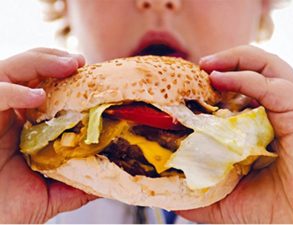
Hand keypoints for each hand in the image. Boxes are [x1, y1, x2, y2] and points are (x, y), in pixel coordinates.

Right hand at [0, 48, 96, 222]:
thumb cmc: (8, 207)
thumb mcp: (52, 195)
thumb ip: (77, 186)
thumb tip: (109, 180)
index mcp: (26, 126)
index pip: (44, 89)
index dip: (65, 78)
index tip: (91, 76)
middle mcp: (8, 115)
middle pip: (27, 72)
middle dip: (53, 61)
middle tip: (80, 62)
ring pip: (9, 71)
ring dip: (39, 63)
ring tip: (69, 66)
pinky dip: (13, 92)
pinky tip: (36, 97)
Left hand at [177, 46, 292, 222]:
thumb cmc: (270, 213)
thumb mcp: (223, 200)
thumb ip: (197, 191)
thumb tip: (165, 188)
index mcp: (261, 126)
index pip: (243, 90)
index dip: (220, 80)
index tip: (192, 83)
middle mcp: (277, 114)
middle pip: (259, 69)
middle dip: (230, 60)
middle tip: (201, 64)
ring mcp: (290, 113)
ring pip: (270, 68)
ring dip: (237, 59)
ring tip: (207, 65)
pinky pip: (275, 88)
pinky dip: (246, 79)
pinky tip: (219, 79)